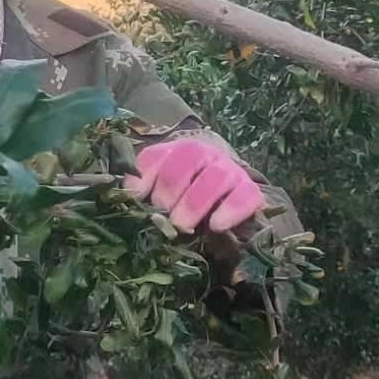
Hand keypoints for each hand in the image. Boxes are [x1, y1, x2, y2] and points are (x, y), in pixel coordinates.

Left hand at [124, 138, 264, 234]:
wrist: (230, 200)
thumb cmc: (186, 199)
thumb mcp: (163, 196)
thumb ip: (145, 194)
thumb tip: (128, 203)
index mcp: (176, 153)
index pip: (156, 156)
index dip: (144, 176)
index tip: (137, 199)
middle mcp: (205, 155)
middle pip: (188, 158)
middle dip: (171, 188)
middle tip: (163, 216)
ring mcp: (230, 171)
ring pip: (216, 176)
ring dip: (196, 201)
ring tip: (182, 226)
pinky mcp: (250, 191)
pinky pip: (246, 195)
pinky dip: (231, 209)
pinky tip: (216, 225)